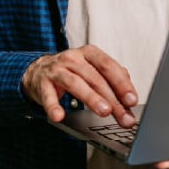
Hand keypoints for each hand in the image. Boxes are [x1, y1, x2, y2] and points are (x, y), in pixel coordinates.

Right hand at [22, 44, 138, 126]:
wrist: (37, 70)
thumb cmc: (70, 71)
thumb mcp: (92, 68)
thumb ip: (111, 78)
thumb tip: (129, 95)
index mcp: (89, 53)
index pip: (108, 66)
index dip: (122, 83)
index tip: (132, 100)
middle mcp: (73, 58)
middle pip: (95, 78)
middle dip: (112, 99)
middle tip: (123, 116)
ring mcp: (56, 70)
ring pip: (75, 83)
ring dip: (91, 98)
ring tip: (104, 112)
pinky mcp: (42, 83)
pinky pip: (48, 96)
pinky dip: (53, 106)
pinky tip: (59, 116)